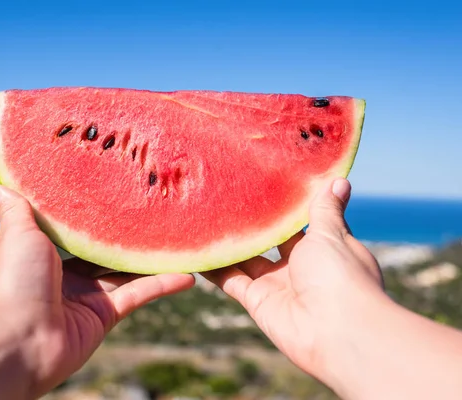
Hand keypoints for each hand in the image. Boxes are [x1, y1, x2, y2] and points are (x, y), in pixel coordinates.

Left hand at [0, 185, 194, 397]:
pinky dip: (161, 285)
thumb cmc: (11, 280)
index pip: (68, 227)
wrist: (15, 342)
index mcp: (38, 253)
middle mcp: (61, 275)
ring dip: (149, 258)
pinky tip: (187, 273)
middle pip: (100, 249)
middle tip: (152, 210)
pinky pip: (136, 295)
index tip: (111, 189)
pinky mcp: (103, 317)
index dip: (88, 211)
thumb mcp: (16, 233)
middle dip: (123, 233)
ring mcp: (83, 297)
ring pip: (123, 271)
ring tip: (177, 237)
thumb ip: (16, 208)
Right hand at [203, 178, 386, 382]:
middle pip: (271, 239)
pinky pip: (230, 279)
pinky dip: (214, 266)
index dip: (287, 204)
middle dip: (254, 221)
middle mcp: (301, 266)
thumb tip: (339, 180)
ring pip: (247, 258)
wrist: (336, 332)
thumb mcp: (331, 234)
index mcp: (324, 247)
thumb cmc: (340, 276)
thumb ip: (326, 209)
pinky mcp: (256, 301)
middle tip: (228, 194)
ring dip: (230, 242)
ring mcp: (277, 284)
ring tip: (206, 216)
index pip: (302, 222)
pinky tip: (196, 248)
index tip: (267, 180)